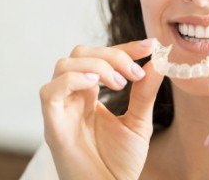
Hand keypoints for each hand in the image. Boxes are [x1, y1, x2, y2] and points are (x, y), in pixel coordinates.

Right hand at [39, 39, 164, 179]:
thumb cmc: (120, 163)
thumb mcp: (139, 121)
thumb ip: (145, 92)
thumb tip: (158, 61)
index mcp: (91, 94)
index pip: (102, 56)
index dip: (125, 47)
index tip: (151, 45)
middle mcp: (73, 97)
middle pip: (81, 53)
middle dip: (112, 54)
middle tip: (134, 73)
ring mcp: (61, 109)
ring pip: (64, 65)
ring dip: (97, 66)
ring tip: (119, 83)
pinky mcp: (52, 125)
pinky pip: (50, 91)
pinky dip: (72, 80)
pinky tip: (95, 86)